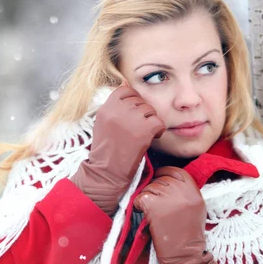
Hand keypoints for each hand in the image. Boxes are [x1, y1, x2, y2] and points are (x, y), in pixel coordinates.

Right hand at [71, 83, 165, 216]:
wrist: (107, 173)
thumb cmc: (106, 152)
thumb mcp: (103, 124)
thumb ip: (113, 109)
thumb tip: (127, 91)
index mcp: (106, 108)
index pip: (125, 90)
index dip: (133, 99)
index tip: (134, 112)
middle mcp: (118, 110)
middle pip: (139, 100)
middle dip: (142, 113)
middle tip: (139, 128)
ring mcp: (131, 119)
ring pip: (150, 110)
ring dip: (150, 121)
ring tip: (143, 135)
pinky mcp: (144, 129)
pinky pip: (159, 122)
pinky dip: (159, 130)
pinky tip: (152, 138)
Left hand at [133, 166, 220, 263]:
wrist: (184, 254)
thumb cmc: (189, 234)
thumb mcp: (195, 206)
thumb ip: (184, 191)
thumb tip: (166, 179)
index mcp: (193, 188)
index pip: (174, 170)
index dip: (163, 174)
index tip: (158, 180)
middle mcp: (181, 190)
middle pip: (160, 179)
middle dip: (154, 189)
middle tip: (155, 204)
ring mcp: (167, 197)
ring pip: (148, 188)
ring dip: (146, 198)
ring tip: (153, 213)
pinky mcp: (154, 205)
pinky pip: (140, 198)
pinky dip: (138, 206)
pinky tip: (145, 215)